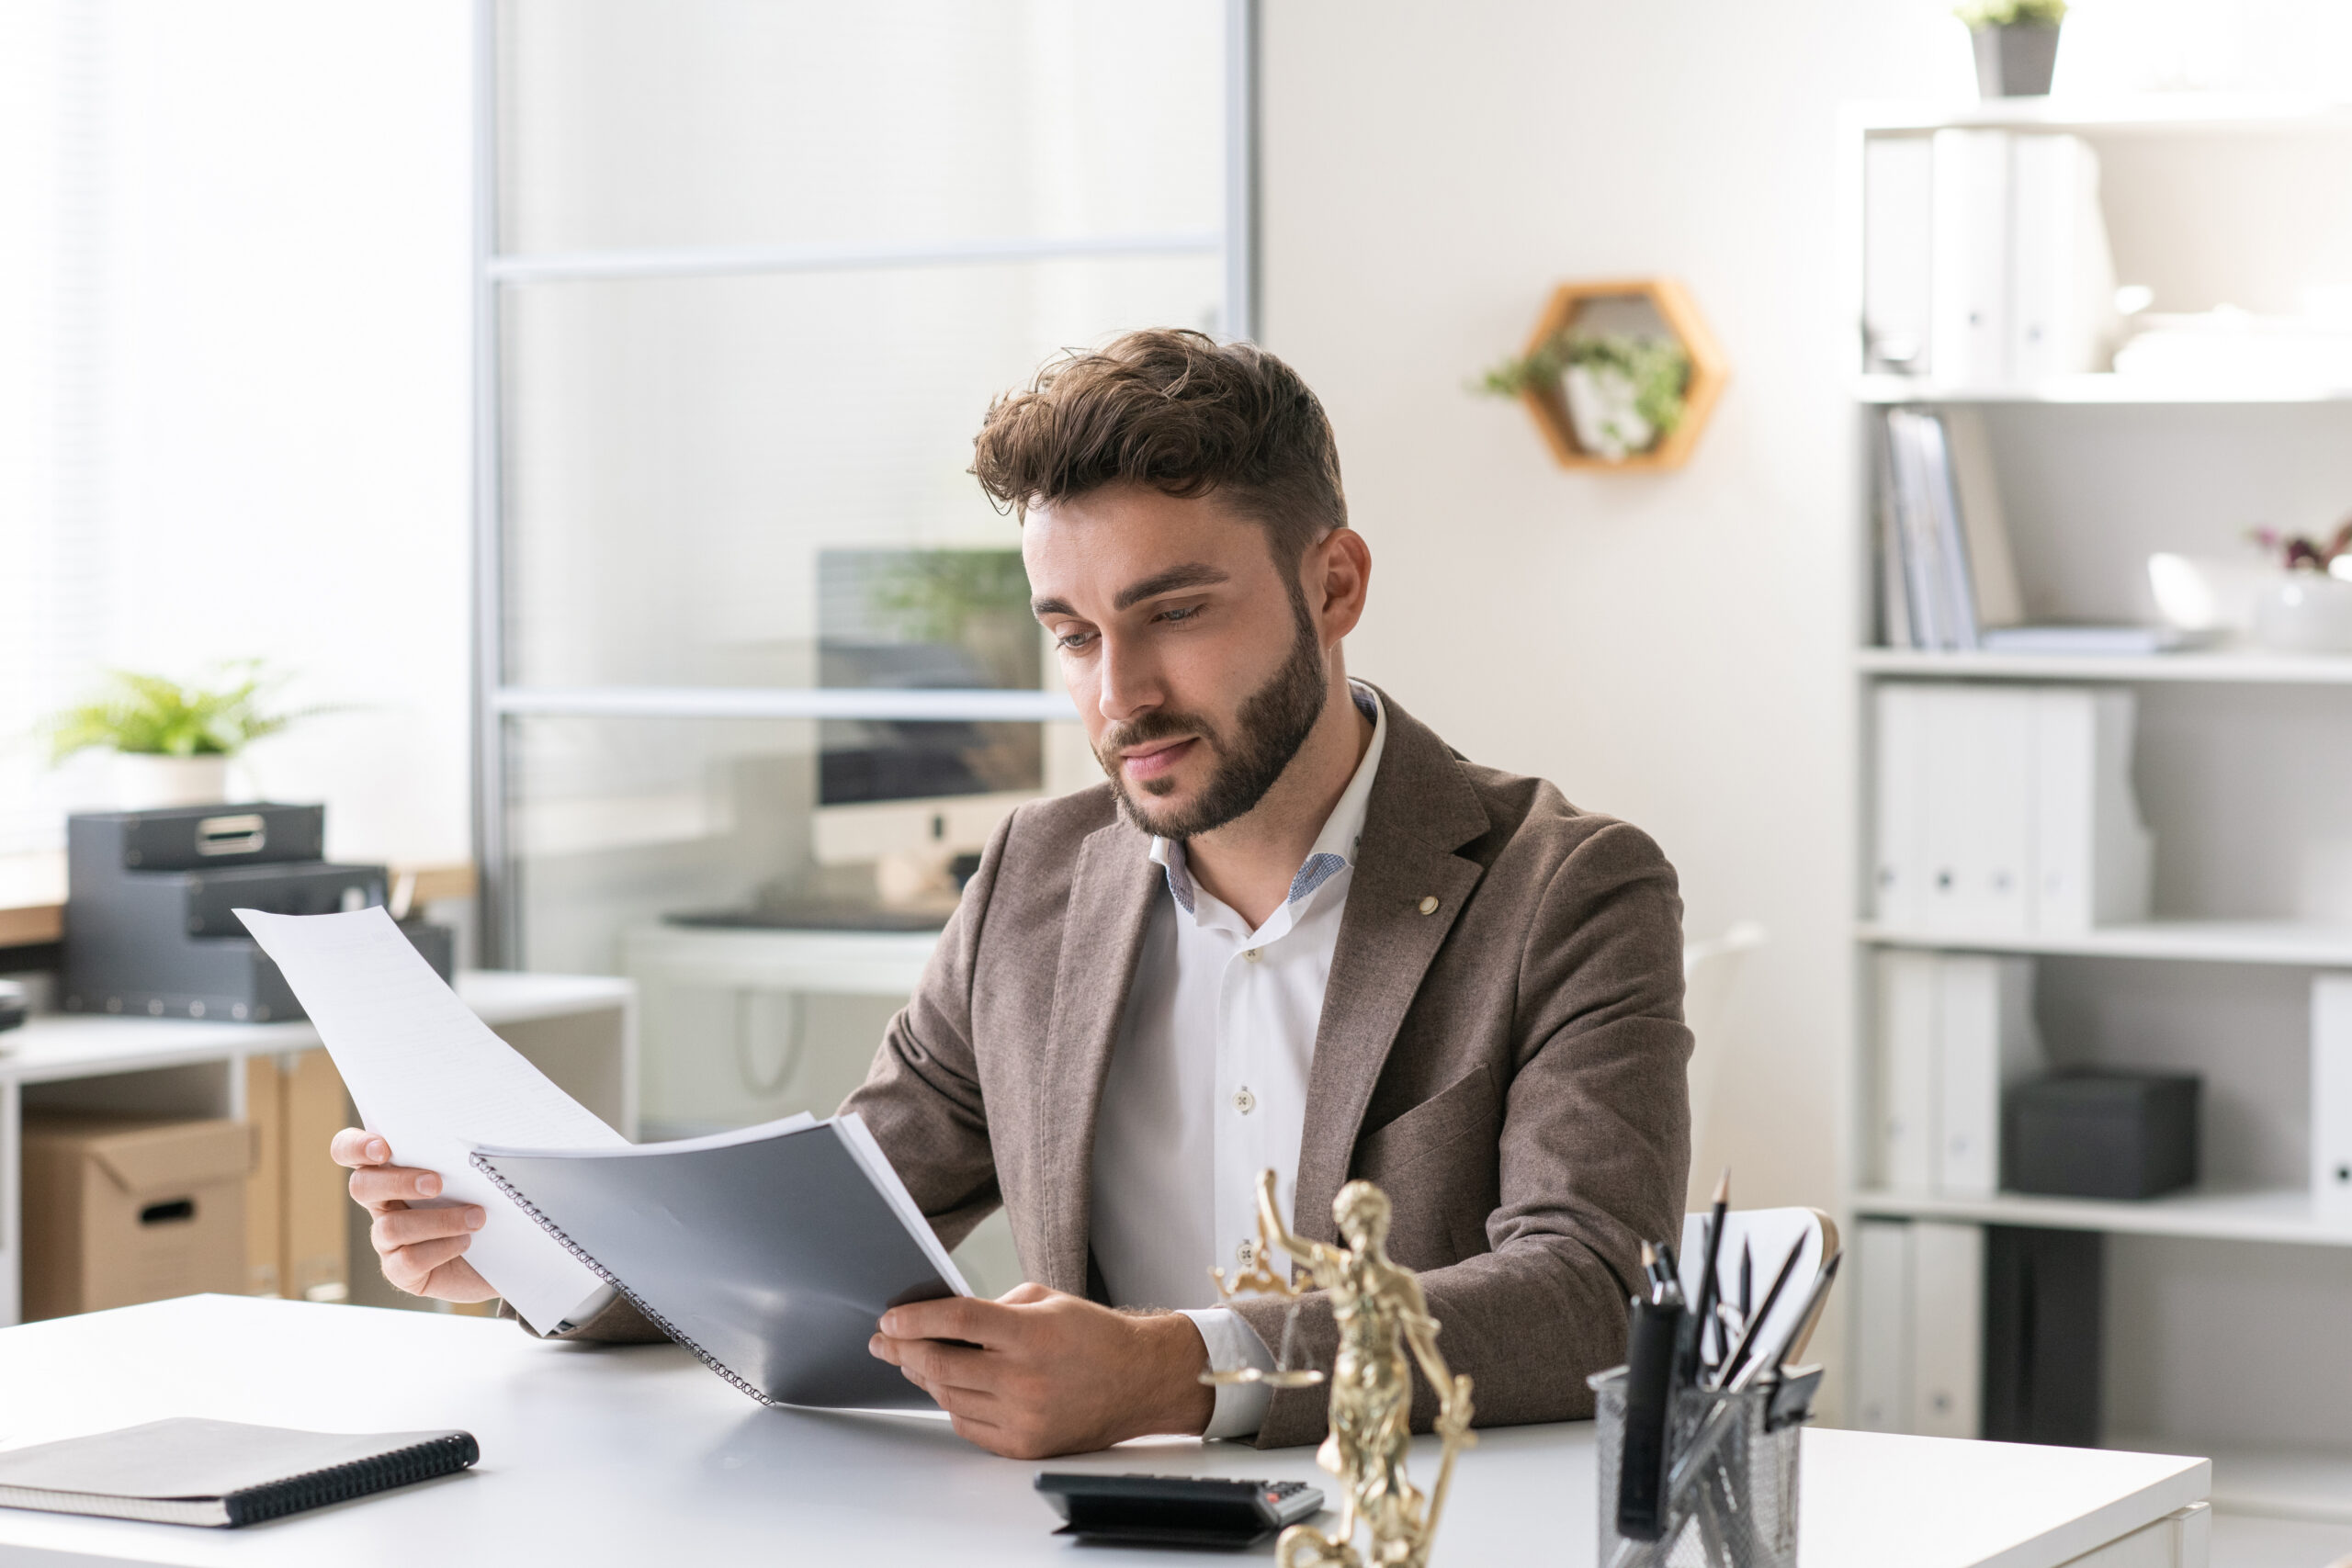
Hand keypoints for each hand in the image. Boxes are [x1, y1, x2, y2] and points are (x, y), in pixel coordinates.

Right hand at [329, 1128, 495, 1302]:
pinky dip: (442, 1248)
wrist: (506, 1250)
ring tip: (476, 1217)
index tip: (383, 1148)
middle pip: (361, 1186)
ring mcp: (387, 1239)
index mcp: (392, 1169)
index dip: (356, 1147)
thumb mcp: (476, 1171)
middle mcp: (382, 1202)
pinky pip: (409, 1260)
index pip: (349, 1150)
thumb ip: (461, 1152)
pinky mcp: (400, 1270)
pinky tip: (466, 1242)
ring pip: (390, 1228)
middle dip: (398, 1182)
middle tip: (437, 1183)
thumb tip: (473, 1136)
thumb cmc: (487, 1199)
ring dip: (439, 1220)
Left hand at [869, 1283, 1213, 1457]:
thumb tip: (940, 1320)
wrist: (1139, 1381)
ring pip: (948, 1396)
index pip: (957, 1320)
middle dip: (903, 1349)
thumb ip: (992, 1307)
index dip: (916, 1318)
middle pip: (941, 1364)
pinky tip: (948, 1386)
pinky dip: (952, 1403)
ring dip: (923, 1376)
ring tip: (913, 1360)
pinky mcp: (1024, 1445)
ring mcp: (1024, 1417)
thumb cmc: (1092, 1335)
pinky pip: (967, 1424)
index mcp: (1032, 1334)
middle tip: (885, 1340)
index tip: (890, 1318)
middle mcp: (1025, 1378)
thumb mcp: (1045, 1300)